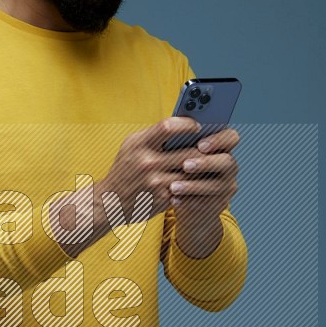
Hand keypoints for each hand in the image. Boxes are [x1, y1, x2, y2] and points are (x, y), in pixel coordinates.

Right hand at [97, 116, 215, 220]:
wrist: (111, 202)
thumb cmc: (124, 169)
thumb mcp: (131, 146)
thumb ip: (154, 135)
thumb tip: (185, 124)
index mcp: (139, 145)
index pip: (168, 127)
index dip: (187, 124)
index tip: (197, 126)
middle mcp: (148, 163)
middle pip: (189, 153)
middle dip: (205, 150)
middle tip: (215, 146)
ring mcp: (157, 183)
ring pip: (193, 173)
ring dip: (205, 168)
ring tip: (214, 161)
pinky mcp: (163, 199)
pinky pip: (188, 189)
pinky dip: (197, 183)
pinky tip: (203, 179)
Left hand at [169, 126, 239, 256]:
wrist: (185, 197)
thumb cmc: (179, 166)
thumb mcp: (180, 152)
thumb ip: (181, 143)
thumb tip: (170, 135)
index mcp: (222, 147)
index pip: (231, 137)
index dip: (218, 140)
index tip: (200, 145)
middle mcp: (229, 165)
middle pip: (227, 162)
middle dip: (206, 163)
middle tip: (185, 165)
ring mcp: (227, 186)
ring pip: (216, 186)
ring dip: (193, 186)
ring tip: (173, 187)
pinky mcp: (220, 204)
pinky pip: (207, 204)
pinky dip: (189, 201)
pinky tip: (173, 199)